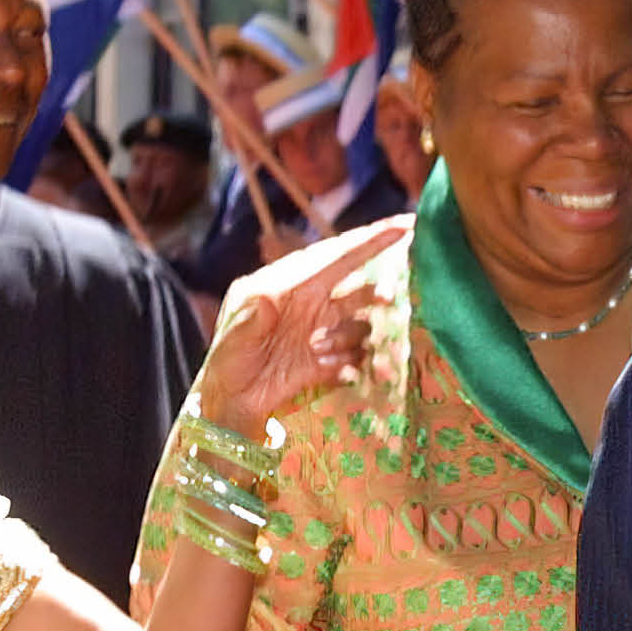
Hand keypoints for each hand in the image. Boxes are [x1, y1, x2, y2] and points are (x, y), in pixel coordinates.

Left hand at [202, 224, 406, 433]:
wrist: (233, 403)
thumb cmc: (227, 363)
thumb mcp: (231, 338)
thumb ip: (250, 320)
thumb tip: (266, 300)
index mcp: (292, 285)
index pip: (336, 257)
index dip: (371, 241)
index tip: (404, 227)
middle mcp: (313, 303)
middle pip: (358, 288)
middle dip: (376, 292)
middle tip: (387, 299)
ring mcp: (323, 331)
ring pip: (359, 325)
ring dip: (349, 339)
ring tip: (318, 351)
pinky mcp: (330, 358)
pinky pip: (355, 355)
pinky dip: (347, 362)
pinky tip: (324, 368)